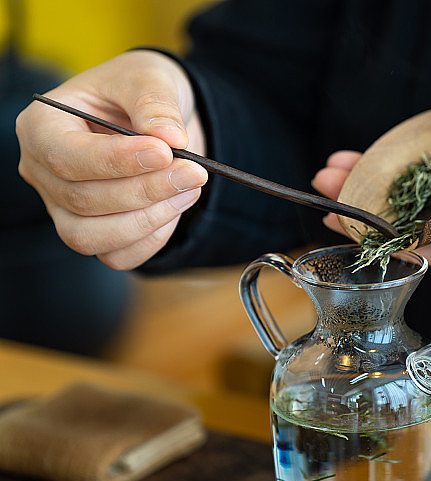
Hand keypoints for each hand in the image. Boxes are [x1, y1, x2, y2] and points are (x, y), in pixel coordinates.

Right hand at [15, 50, 207, 269]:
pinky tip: (177, 207)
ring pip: (92, 238)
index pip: (67, 157)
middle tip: (194, 171)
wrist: (156, 120)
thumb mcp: (149, 79)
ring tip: (189, 188)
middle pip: (83, 201)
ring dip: (149, 220)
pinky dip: (152, 240)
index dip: (117, 161)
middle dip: (145, 190)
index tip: (165, 152)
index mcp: (42, 126)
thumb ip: (156, 104)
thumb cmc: (138, 92)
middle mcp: (43, 172)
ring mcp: (64, 208)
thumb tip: (170, 137)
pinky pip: (117, 256)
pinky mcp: (95, 232)